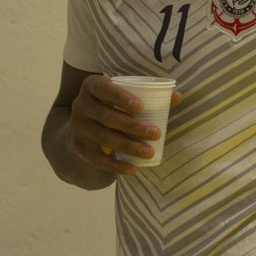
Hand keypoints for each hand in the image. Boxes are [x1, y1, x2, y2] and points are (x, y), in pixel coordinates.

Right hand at [66, 75, 182, 174]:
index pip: (103, 88)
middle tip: (156, 133)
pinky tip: (133, 168)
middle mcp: (81, 105)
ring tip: (149, 152)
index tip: (141, 107)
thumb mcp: (123, 96)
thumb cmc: (111, 106)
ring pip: (104, 138)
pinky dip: (115, 165)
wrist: (81, 127)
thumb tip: (177, 97)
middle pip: (106, 116)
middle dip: (132, 126)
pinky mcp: (79, 147)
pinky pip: (97, 159)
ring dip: (128, 146)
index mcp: (92, 86)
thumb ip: (150, 95)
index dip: (120, 97)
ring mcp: (78, 127)